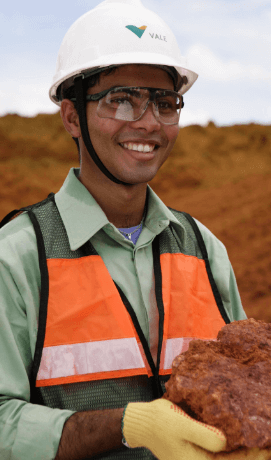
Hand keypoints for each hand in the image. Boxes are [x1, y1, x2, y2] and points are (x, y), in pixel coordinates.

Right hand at [122, 398, 270, 459]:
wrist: (143, 422)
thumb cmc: (161, 422)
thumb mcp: (182, 425)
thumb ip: (205, 436)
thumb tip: (226, 442)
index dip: (253, 457)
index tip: (267, 447)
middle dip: (251, 455)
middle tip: (267, 443)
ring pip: (226, 459)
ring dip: (243, 452)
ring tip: (259, 441)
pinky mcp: (196, 453)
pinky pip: (218, 454)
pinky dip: (231, 449)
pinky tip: (239, 437)